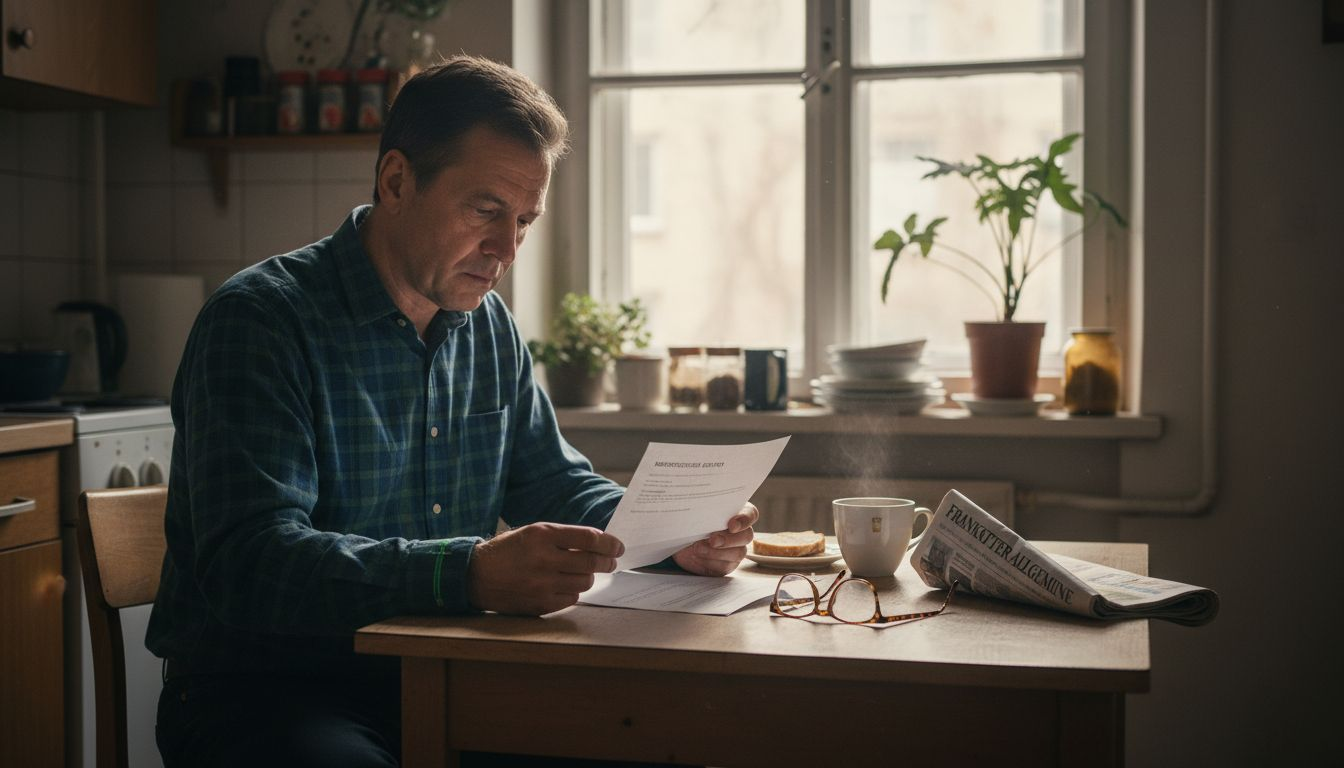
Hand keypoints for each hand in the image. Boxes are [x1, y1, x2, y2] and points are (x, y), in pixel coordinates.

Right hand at [467, 522, 623, 615]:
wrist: (477, 576)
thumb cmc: (508, 551)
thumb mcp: (532, 532)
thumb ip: (563, 537)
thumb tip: (598, 544)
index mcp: (542, 534)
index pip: (588, 538)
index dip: (609, 543)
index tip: (618, 547)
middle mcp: (543, 559)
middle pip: (591, 562)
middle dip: (607, 562)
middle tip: (612, 562)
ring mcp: (542, 584)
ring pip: (584, 582)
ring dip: (588, 576)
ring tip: (582, 572)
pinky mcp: (540, 604)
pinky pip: (572, 599)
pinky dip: (573, 592)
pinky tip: (565, 585)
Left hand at [672, 502, 758, 576]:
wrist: (680, 540)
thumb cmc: (691, 522)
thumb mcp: (695, 514)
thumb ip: (705, 512)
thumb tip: (703, 514)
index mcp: (737, 513)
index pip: (751, 514)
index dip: (744, 519)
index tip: (732, 525)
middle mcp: (741, 532)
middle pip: (747, 535)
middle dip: (728, 539)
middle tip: (712, 540)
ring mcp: (736, 549)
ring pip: (738, 553)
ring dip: (717, 552)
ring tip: (699, 548)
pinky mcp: (727, 564)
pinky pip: (725, 566)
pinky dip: (711, 561)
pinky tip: (699, 556)